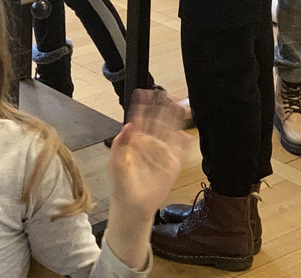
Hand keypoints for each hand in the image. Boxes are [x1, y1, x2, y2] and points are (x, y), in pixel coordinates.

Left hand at [104, 89, 190, 268]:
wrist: (131, 207)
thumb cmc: (120, 185)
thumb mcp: (115, 163)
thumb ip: (120, 143)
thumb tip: (128, 125)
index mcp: (134, 141)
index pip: (139, 119)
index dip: (142, 106)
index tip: (144, 93)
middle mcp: (149, 144)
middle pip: (158, 121)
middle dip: (161, 107)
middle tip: (166, 95)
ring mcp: (162, 154)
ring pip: (170, 132)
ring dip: (174, 120)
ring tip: (179, 107)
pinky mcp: (172, 166)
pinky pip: (180, 151)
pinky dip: (183, 143)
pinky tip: (185, 134)